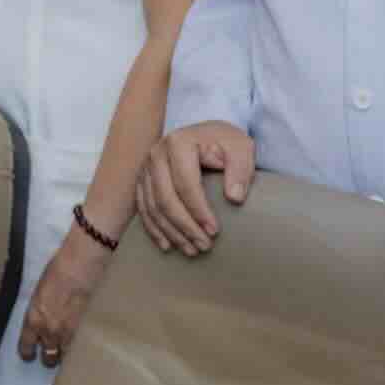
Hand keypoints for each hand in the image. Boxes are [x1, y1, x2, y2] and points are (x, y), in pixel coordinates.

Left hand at [18, 228, 115, 365]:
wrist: (79, 267)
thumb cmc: (57, 272)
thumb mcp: (39, 292)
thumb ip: (39, 309)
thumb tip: (42, 316)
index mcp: (33, 319)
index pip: (26, 345)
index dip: (27, 353)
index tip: (29, 356)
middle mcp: (49, 331)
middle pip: (48, 356)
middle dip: (49, 357)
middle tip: (51, 356)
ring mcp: (70, 333)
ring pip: (66, 355)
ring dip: (65, 354)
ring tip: (67, 353)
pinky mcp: (87, 330)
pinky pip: (81, 348)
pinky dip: (80, 349)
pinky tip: (81, 346)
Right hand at [135, 121, 254, 254]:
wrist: (206, 133)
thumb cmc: (225, 142)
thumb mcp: (241, 147)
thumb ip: (241, 169)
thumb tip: (234, 198)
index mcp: (178, 143)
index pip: (186, 184)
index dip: (199, 210)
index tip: (215, 231)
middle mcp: (156, 154)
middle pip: (165, 198)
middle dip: (184, 226)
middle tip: (204, 246)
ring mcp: (145, 167)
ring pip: (152, 206)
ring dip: (170, 232)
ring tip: (191, 250)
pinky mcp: (142, 179)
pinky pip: (143, 207)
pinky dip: (153, 228)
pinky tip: (167, 245)